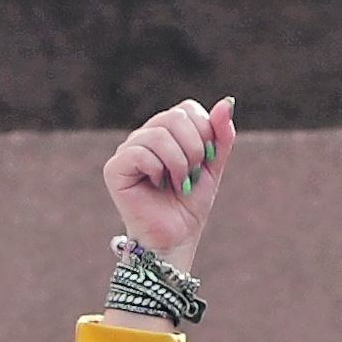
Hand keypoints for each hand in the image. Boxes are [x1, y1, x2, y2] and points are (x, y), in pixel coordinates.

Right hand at [103, 96, 233, 268]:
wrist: (176, 238)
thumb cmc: (190, 204)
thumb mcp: (213, 166)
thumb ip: (220, 135)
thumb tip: (226, 103)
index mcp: (167, 131)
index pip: (187, 109)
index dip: (204, 132)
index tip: (206, 161)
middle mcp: (145, 135)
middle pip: (175, 118)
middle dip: (193, 149)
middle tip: (191, 176)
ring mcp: (128, 150)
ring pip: (158, 135)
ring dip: (178, 163)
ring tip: (178, 184)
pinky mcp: (114, 169)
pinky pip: (139, 153)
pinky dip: (157, 171)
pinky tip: (158, 186)